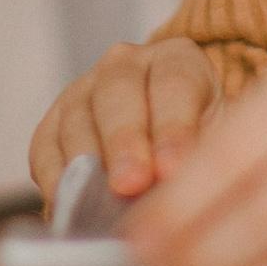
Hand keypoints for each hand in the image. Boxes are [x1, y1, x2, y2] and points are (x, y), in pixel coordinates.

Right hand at [31, 35, 221, 205]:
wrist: (168, 138)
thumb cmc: (200, 140)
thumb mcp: (221, 139)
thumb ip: (207, 157)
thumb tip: (188, 193)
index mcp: (176, 59)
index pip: (174, 85)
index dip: (173, 128)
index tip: (174, 169)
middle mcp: (125, 65)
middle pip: (119, 95)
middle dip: (124, 143)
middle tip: (130, 184)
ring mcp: (83, 90)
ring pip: (77, 119)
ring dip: (87, 164)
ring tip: (98, 203)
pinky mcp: (53, 123)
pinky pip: (45, 148)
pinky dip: (55, 178)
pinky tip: (69, 205)